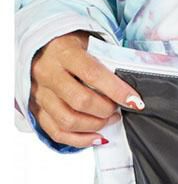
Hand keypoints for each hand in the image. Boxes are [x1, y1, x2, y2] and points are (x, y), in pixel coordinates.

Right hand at [29, 31, 144, 147]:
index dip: (117, 91)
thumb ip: (109, 63)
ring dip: (95, 125)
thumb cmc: (74, 46)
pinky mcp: (36, 109)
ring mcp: (39, 93)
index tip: (135, 101)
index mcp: (64, 52)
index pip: (93, 74)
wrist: (43, 46)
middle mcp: (47, 73)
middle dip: (106, 110)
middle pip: (80, 101)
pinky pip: (57, 132)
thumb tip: (131, 89)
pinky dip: (80, 140)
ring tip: (110, 119)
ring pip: (68, 120)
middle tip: (119, 109)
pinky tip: (97, 136)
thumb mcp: (92, 44)